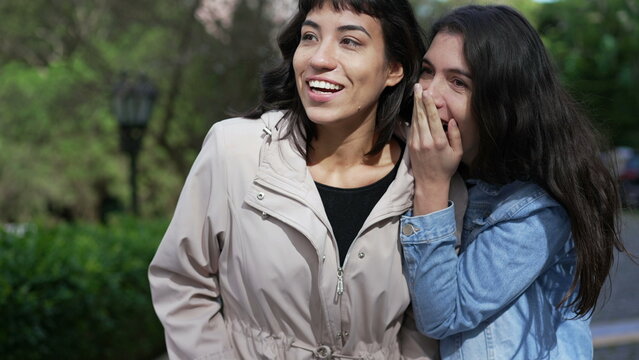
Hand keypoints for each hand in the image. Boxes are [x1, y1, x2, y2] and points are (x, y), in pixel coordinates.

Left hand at [408, 83, 462, 214]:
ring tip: (416, 92)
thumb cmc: (447, 167)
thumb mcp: (457, 152)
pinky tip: (414, 107)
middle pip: (421, 116)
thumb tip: (453, 120)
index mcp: (439, 142)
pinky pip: (412, 127)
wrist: (430, 182)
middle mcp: (426, 141)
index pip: (432, 118)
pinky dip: (413, 116)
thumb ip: (456, 135)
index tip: (427, 92)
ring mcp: (416, 143)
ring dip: (415, 105)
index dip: (429, 104)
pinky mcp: (411, 145)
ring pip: (415, 120)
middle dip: (419, 100)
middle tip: (418, 86)